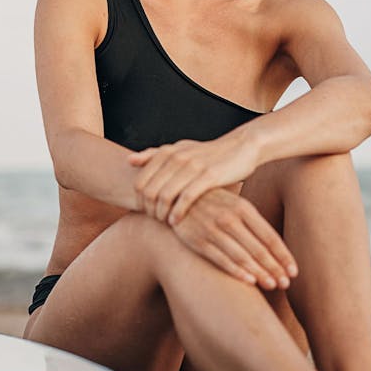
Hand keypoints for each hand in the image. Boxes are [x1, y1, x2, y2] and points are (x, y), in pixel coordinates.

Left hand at [128, 134, 258, 224]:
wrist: (241, 147)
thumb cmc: (207, 153)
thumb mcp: (181, 149)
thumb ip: (154, 155)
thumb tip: (129, 160)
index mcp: (167, 152)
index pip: (139, 182)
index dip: (138, 201)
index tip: (146, 212)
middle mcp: (176, 157)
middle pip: (149, 191)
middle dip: (148, 210)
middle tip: (155, 220)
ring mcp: (192, 166)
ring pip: (165, 196)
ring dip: (161, 214)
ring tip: (165, 222)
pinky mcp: (209, 176)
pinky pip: (186, 198)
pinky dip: (178, 213)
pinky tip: (177, 222)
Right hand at [170, 188, 297, 290]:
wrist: (175, 196)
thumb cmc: (211, 202)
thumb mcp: (234, 203)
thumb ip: (253, 221)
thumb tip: (277, 244)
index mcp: (243, 207)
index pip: (270, 236)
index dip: (283, 256)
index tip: (294, 272)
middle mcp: (230, 218)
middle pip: (259, 248)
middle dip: (275, 268)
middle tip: (286, 284)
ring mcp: (213, 229)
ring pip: (242, 256)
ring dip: (259, 273)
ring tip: (272, 285)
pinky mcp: (197, 240)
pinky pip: (221, 259)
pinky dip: (236, 271)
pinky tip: (249, 282)